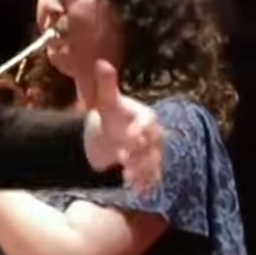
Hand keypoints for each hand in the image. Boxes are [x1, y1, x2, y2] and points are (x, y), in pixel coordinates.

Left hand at [77, 59, 163, 196]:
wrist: (114, 133)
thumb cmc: (112, 114)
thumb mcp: (106, 100)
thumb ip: (106, 84)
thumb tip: (101, 62)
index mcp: (147, 116)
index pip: (149, 121)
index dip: (140, 130)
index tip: (127, 139)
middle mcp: (154, 134)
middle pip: (154, 144)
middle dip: (142, 153)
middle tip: (125, 159)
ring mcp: (153, 151)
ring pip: (154, 162)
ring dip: (143, 170)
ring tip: (128, 176)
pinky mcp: (150, 166)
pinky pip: (153, 175)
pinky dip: (147, 184)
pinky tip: (138, 192)